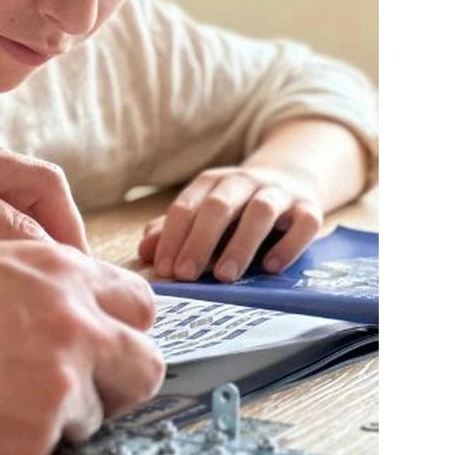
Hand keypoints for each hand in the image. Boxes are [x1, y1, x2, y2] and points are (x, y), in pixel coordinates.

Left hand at [0, 77, 88, 267]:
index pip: (18, 231)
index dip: (53, 271)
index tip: (78, 302)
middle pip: (42, 183)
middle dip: (72, 231)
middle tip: (81, 280)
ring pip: (22, 169)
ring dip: (47, 211)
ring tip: (50, 262)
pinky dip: (16, 197)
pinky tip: (1, 232)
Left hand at [137, 164, 322, 281]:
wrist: (290, 178)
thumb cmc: (236, 208)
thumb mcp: (203, 215)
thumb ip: (174, 232)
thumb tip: (144, 252)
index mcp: (211, 184)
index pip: (185, 207)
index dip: (172, 238)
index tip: (164, 270)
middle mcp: (243, 182)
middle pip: (218, 207)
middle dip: (199, 241)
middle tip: (186, 274)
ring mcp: (278, 193)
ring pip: (260, 211)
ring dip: (240, 244)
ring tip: (225, 276)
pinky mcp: (309, 207)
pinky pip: (303, 223)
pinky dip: (288, 245)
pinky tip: (271, 267)